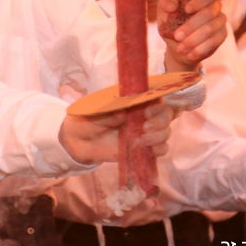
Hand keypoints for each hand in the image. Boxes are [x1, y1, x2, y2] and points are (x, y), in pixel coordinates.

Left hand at [59, 101, 173, 163]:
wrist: (79, 142)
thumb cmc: (86, 120)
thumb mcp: (92, 114)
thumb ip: (106, 114)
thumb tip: (122, 114)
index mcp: (132, 100)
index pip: (154, 95)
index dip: (157, 102)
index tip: (148, 110)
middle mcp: (142, 113)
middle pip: (166, 113)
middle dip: (161, 120)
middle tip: (146, 127)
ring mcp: (145, 131)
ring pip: (165, 130)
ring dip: (159, 136)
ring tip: (141, 140)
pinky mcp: (143, 147)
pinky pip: (161, 148)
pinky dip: (159, 149)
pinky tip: (150, 150)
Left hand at [158, 0, 226, 70]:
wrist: (177, 45)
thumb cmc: (170, 22)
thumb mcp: (163, 12)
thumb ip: (165, 2)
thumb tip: (173, 6)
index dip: (198, 1)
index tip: (186, 9)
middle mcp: (213, 5)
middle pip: (208, 13)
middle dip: (191, 26)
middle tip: (177, 36)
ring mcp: (220, 19)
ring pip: (211, 28)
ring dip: (194, 40)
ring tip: (180, 48)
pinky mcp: (222, 34)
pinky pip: (215, 41)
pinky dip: (200, 49)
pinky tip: (190, 54)